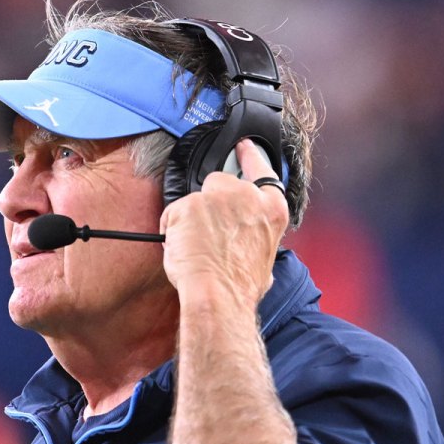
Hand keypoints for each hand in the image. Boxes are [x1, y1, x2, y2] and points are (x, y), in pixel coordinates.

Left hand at [160, 139, 290, 308]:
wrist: (218, 296)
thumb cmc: (239, 287)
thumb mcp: (264, 260)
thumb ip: (257, 240)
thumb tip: (250, 245)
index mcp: (271, 210)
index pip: (262, 170)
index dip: (251, 157)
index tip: (244, 147)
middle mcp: (247, 196)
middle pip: (221, 183)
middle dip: (210, 204)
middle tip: (206, 234)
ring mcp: (218, 197)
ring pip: (194, 199)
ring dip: (190, 219)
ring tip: (195, 248)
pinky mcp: (190, 204)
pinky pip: (173, 214)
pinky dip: (171, 230)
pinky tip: (181, 250)